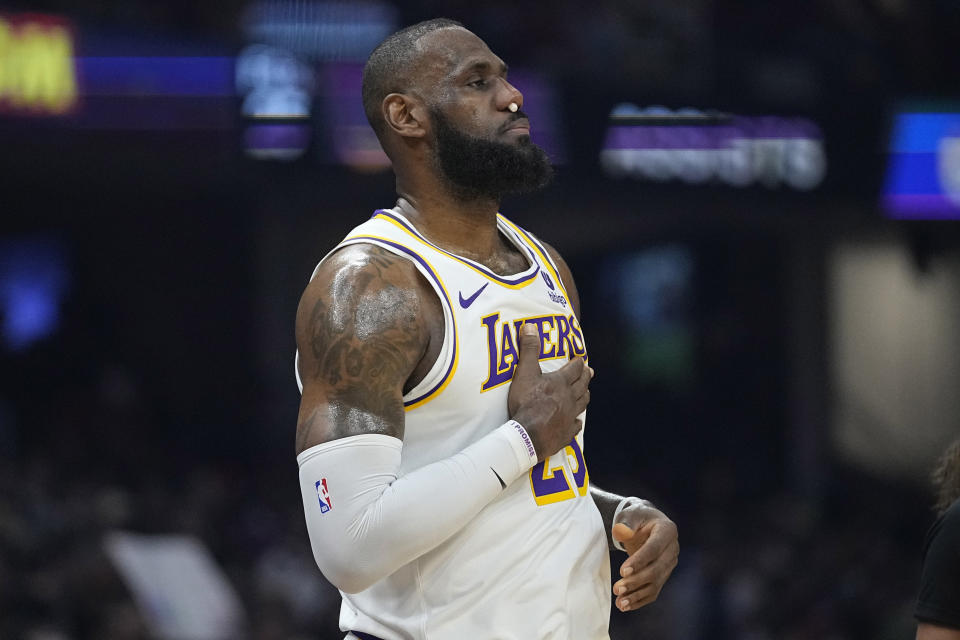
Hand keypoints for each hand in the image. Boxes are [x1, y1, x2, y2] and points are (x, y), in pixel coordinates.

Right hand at [507, 323, 591, 460]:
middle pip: (582, 385)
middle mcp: (569, 398)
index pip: (574, 369)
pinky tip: (577, 421)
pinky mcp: (566, 432)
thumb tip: (530, 326)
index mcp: (561, 382)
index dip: (578, 362)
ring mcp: (569, 416)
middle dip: (586, 377)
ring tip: (586, 392)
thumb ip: (529, 350)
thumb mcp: (525, 372)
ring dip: (585, 396)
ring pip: (583, 403)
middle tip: (588, 372)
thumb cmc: (526, 402)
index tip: (580, 358)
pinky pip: (575, 426)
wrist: (528, 433)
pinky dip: (577, 422)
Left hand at [611, 502, 678, 611]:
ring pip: (655, 584)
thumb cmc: (636, 517)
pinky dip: (639, 600)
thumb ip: (626, 523)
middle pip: (656, 569)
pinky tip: (625, 605)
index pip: (654, 548)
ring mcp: (670, 564)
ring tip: (620, 602)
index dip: (639, 561)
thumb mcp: (630, 514)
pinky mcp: (663, 575)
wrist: (645, 523)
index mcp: (667, 530)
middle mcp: (673, 549)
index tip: (623, 571)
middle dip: (636, 581)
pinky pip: (653, 591)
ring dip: (637, 594)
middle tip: (617, 588)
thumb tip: (621, 532)